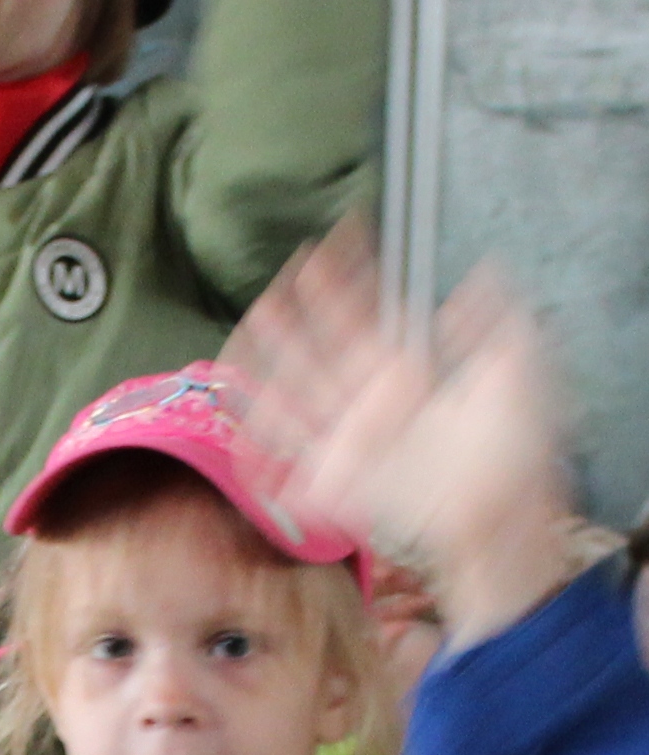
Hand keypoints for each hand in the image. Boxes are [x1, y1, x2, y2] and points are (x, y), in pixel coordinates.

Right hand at [231, 229, 582, 645]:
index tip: (336, 237)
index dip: (352, 275)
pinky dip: (257, 426)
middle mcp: (371, 396)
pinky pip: (283, 445)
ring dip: (275, 350)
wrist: (496, 517)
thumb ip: (498, 317)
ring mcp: (346, 433)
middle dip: (304, 306)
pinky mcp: (329, 473)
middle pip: (324, 341)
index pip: (368, 312)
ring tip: (257, 313)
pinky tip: (235, 398)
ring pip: (298, 382)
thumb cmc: (513, 450)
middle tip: (287, 268)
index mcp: (408, 368)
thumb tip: (482, 267)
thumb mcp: (519, 369)